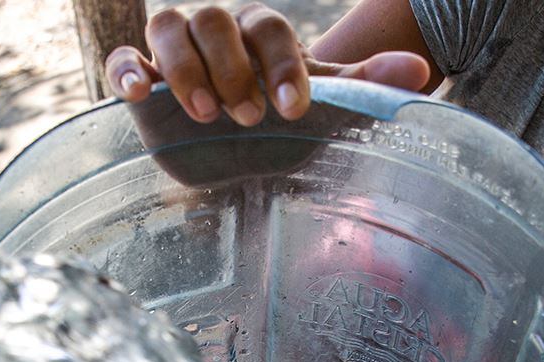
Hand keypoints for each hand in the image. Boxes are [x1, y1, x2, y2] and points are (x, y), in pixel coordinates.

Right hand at [106, 3, 430, 124]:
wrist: (240, 159)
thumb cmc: (283, 125)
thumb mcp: (325, 108)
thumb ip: (364, 85)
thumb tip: (420, 71)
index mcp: (260, 35)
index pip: (268, 27)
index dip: (281, 64)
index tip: (293, 109)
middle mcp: (216, 36)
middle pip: (214, 19)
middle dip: (232, 67)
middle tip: (249, 117)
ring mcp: (175, 55)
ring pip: (167, 25)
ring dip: (185, 66)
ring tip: (206, 114)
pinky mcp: (141, 82)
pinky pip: (123, 58)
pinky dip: (127, 69)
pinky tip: (138, 93)